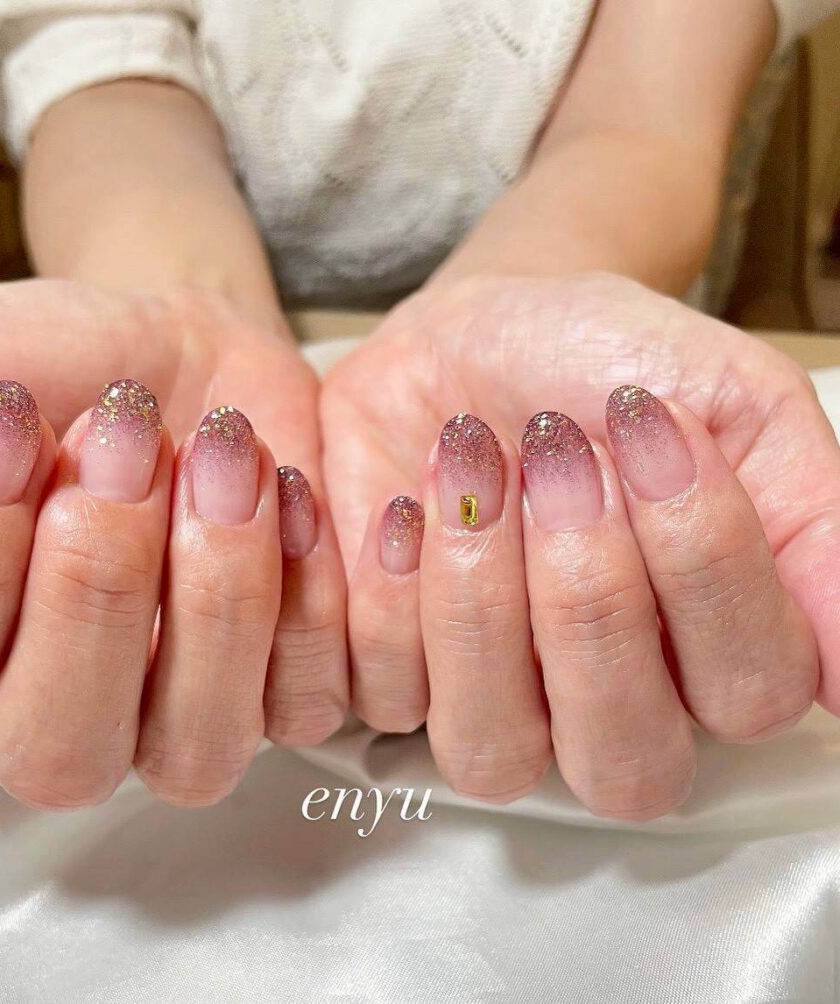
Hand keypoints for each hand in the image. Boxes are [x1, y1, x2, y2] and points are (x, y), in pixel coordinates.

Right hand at [0, 279, 347, 807]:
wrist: (187, 349)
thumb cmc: (53, 368)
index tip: (3, 419)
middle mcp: (68, 722)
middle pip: (58, 746)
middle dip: (96, 577)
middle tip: (126, 438)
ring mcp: (182, 723)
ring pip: (191, 748)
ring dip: (213, 587)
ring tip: (221, 450)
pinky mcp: (283, 693)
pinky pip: (301, 699)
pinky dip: (306, 592)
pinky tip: (291, 487)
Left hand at [321, 273, 839, 819]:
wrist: (476, 331)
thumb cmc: (608, 365)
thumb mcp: (737, 404)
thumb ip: (812, 521)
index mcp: (710, 654)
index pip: (750, 693)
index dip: (704, 564)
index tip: (653, 428)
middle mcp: (606, 706)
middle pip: (623, 759)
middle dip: (589, 596)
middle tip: (560, 458)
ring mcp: (494, 704)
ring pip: (494, 751)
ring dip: (480, 604)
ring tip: (474, 473)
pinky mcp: (395, 676)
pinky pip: (388, 694)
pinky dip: (391, 590)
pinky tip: (399, 504)